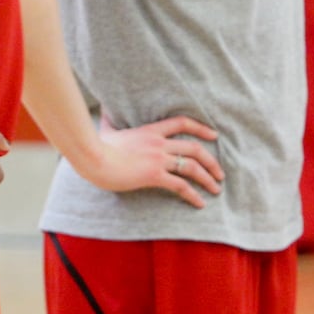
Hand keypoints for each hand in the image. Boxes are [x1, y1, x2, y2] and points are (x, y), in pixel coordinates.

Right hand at [81, 115, 223, 208]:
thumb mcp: (107, 130)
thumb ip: (110, 120)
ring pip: (192, 167)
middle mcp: (159, 143)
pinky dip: (193, 195)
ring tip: (216, 189)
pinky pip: (181, 186)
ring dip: (208, 179)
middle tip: (220, 173)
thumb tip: (103, 109)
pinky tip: (200, 203)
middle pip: (194, 148)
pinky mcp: (154, 175)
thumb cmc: (98, 146)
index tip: (214, 135)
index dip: (201, 128)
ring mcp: (158, 159)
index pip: (182, 123)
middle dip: (211, 161)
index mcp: (151, 131)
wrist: (94, 157)